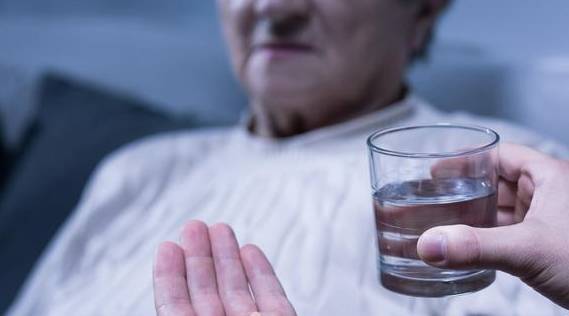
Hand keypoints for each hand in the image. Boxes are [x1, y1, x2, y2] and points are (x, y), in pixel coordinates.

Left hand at [153, 221, 296, 315]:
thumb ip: (179, 315)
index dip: (171, 276)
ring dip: (228, 256)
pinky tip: (250, 250)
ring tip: (219, 228)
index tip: (167, 246)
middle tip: (194, 226)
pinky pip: (271, 296)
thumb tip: (171, 302)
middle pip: (207, 292)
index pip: (176, 306)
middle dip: (200, 256)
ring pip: (237, 289)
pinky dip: (262, 272)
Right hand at [418, 143, 568, 308]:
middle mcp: (550, 194)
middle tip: (433, 198)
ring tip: (442, 222)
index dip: (468, 159)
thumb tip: (429, 244)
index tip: (438, 169)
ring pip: (503, 211)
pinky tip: (469, 247)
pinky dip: (488, 238)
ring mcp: (550, 221)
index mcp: (550, 177)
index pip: (501, 155)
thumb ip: (476, 247)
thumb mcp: (529, 250)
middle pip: (498, 183)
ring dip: (475, 217)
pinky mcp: (548, 246)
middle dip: (465, 191)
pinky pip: (510, 234)